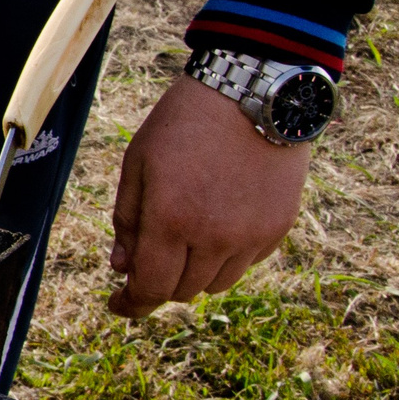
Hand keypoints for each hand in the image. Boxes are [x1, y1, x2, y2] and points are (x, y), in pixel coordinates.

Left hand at [106, 75, 311, 316]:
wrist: (253, 94)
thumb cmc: (184, 124)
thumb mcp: (138, 164)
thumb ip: (128, 221)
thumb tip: (122, 268)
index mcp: (171, 220)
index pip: (151, 288)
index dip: (132, 304)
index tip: (119, 305)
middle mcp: (215, 237)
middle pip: (182, 291)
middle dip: (159, 281)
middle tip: (147, 259)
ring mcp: (252, 236)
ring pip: (216, 284)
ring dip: (194, 272)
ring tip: (184, 236)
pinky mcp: (279, 228)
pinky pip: (246, 263)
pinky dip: (226, 257)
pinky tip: (217, 223)